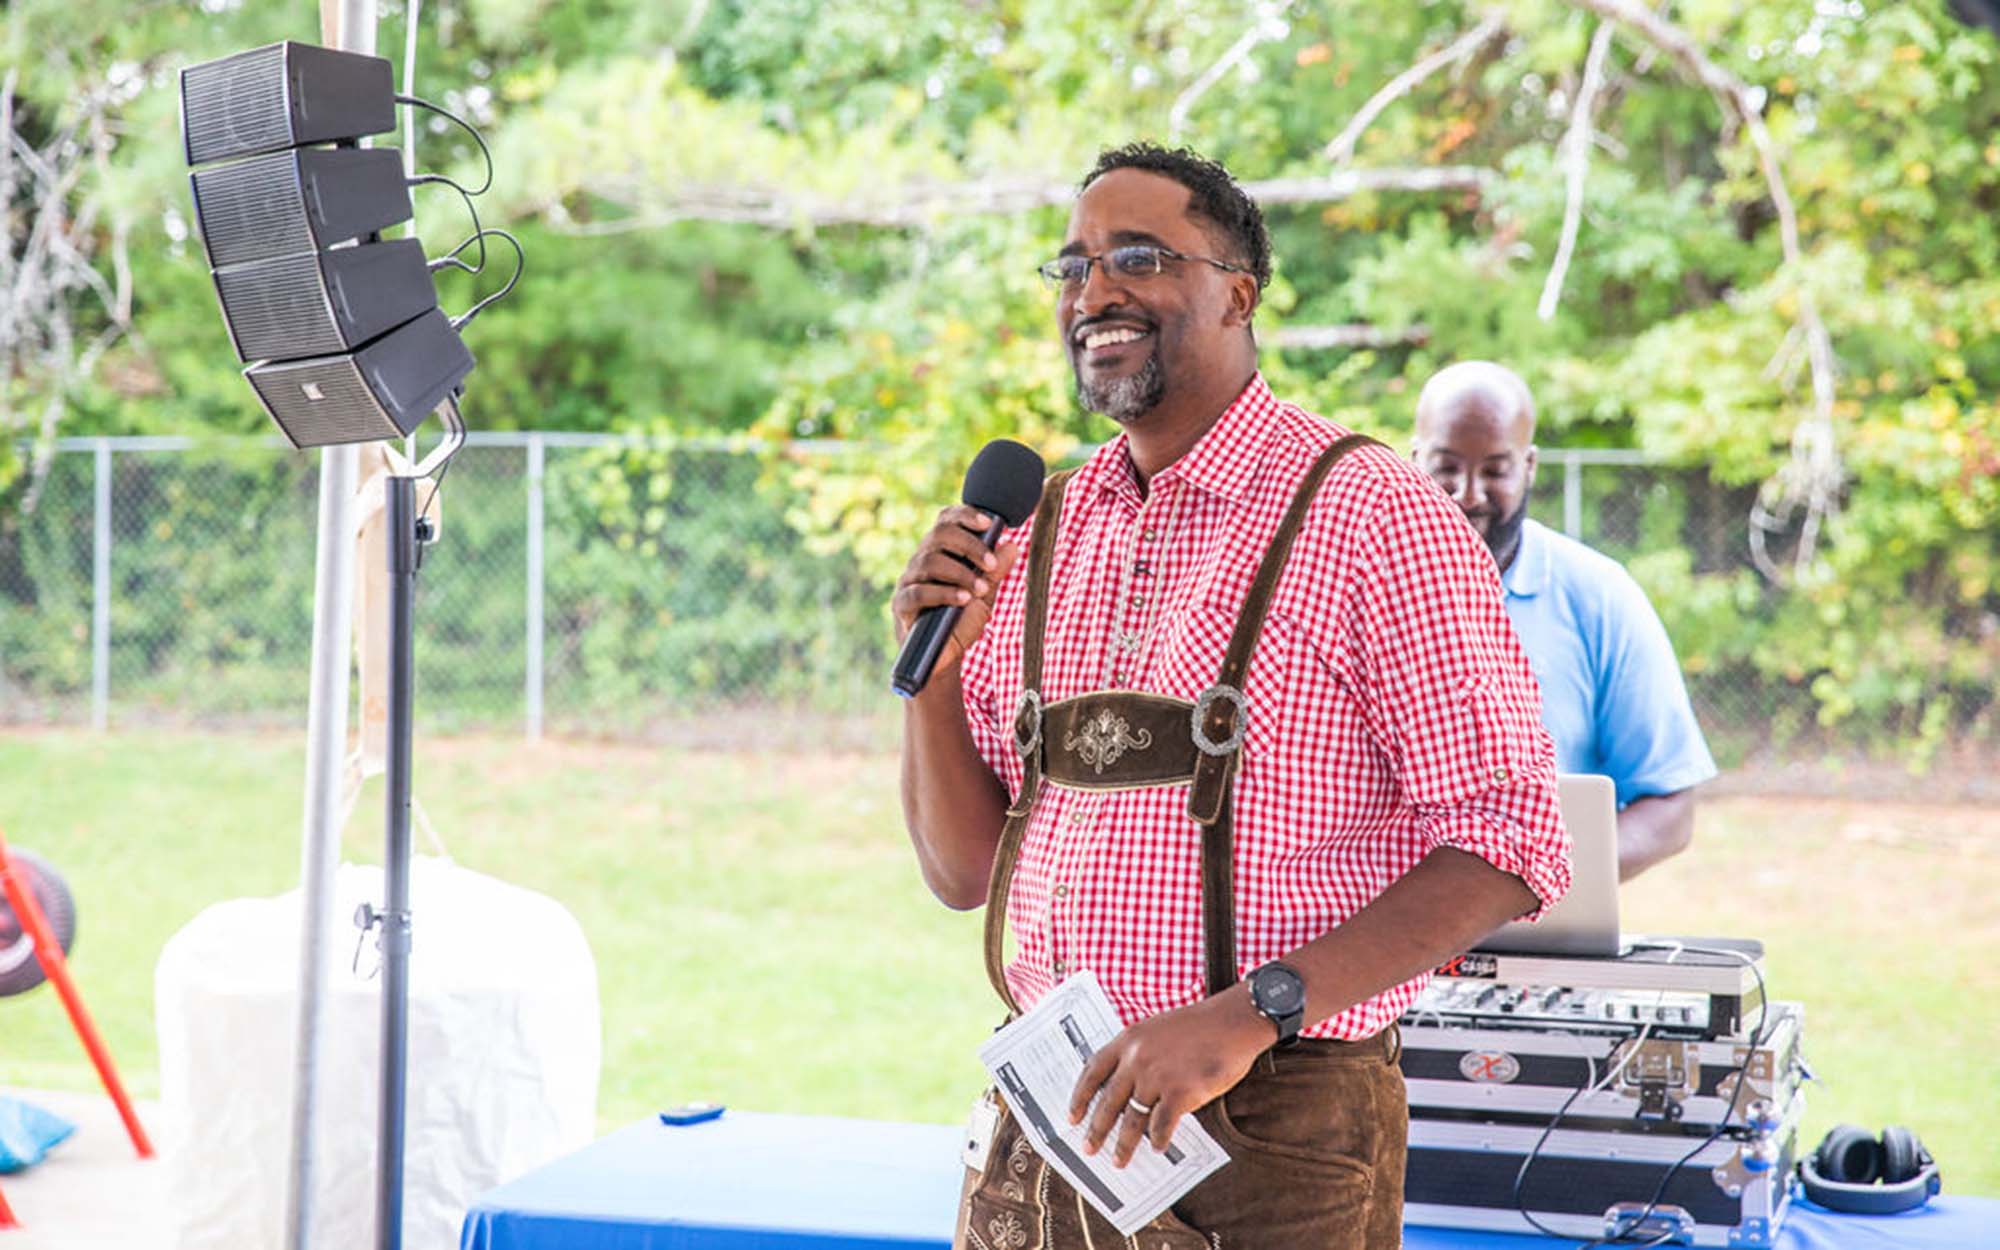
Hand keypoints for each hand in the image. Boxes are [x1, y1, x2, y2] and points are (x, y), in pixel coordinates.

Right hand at [890, 505, 1021, 678]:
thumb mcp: (984, 595)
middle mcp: (921, 561)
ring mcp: (909, 581)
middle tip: (990, 564)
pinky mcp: (901, 605)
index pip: (946, 521)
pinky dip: (944, 593)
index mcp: (940, 552)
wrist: (945, 658)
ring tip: (981, 590)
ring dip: (960, 573)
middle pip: (938, 534)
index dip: (965, 515)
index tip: (989, 523)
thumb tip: (1010, 545)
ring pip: (929, 561)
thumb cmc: (961, 622)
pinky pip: (918, 592)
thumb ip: (994, 571)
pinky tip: (963, 599)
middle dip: (969, 546)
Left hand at [1067, 987, 1273, 1166]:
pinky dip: (1159, 1140)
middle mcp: (1137, 1059)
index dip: (1080, 1096)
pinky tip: (1158, 1148)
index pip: (1092, 1071)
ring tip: (1119, 1161)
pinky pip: (1162, 1125)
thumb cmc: (1199, 1026)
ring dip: (1124, 1144)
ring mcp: (1157, 1076)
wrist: (1233, 1023)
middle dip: (1096, 1129)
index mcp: (1128, 1040)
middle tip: (1089, 1148)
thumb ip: (1139, 1054)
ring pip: (1132, 1119)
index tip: (1072, 1116)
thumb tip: (1126, 1092)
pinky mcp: (1180, 1093)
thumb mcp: (1158, 1030)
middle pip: (1108, 1101)